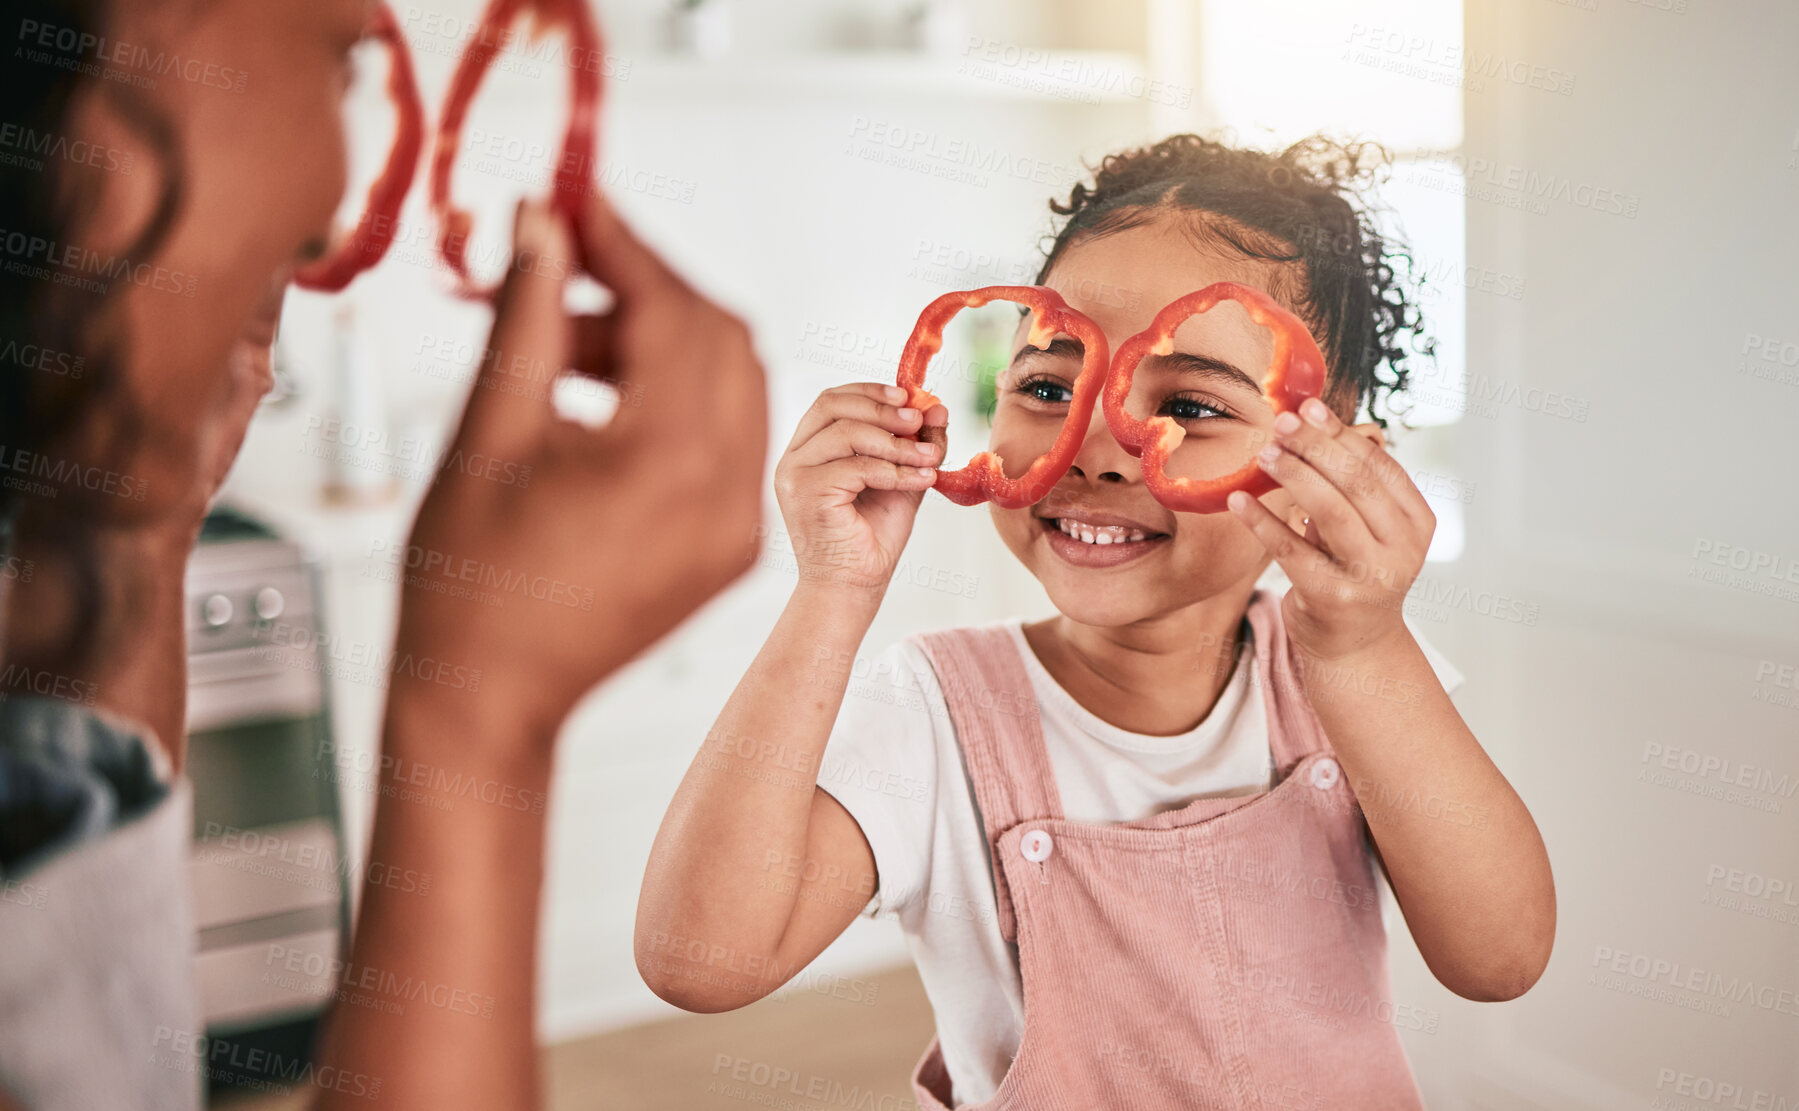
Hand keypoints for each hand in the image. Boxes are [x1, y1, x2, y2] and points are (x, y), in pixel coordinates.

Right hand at [391, 193, 766, 738]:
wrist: (490, 697)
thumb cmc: (467, 582)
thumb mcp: (488, 430)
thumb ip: (526, 312)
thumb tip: (542, 220)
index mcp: (668, 462)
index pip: (673, 309)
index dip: (622, 245)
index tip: (575, 203)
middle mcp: (728, 493)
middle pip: (718, 336)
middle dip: (640, 291)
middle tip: (557, 272)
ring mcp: (740, 524)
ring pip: (729, 382)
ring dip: (654, 342)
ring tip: (554, 348)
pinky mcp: (733, 544)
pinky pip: (727, 437)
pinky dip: (672, 397)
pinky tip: (593, 397)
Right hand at [774, 383, 945, 593]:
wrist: (853, 588)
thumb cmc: (871, 540)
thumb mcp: (901, 481)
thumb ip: (914, 445)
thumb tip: (937, 406)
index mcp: (808, 449)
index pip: (832, 400)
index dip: (871, 391)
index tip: (910, 397)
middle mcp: (793, 458)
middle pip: (833, 405)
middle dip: (883, 408)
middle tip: (920, 421)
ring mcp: (794, 474)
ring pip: (847, 433)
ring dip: (897, 443)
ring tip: (929, 458)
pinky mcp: (805, 492)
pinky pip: (856, 466)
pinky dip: (895, 470)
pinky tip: (921, 481)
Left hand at [1225, 396, 1434, 660]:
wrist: (1354, 644)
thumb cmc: (1353, 569)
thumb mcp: (1367, 527)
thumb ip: (1351, 483)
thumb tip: (1309, 418)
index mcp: (1417, 521)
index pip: (1379, 465)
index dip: (1341, 432)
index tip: (1307, 406)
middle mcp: (1403, 548)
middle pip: (1356, 483)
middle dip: (1315, 446)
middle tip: (1280, 423)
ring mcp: (1370, 576)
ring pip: (1330, 511)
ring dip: (1293, 475)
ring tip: (1264, 453)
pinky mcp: (1332, 598)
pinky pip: (1291, 550)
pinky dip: (1262, 521)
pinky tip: (1238, 500)